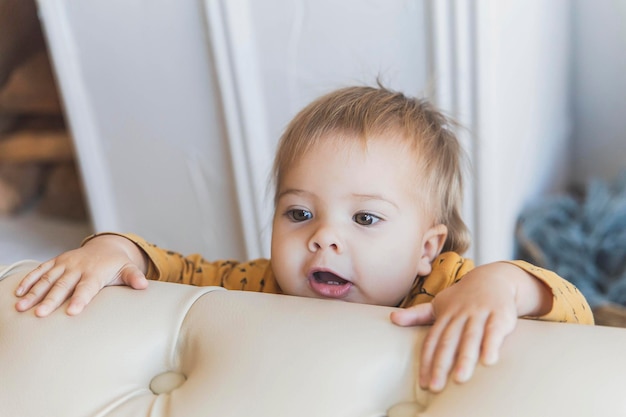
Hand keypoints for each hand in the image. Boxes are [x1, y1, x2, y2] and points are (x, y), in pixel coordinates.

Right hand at [15, 234, 148, 316]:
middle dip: (51, 300)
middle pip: (63, 286)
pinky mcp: (56, 261)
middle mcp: (78, 267)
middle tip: (39, 315)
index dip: (80, 299)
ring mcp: (65, 264)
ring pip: (47, 279)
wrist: (107, 246)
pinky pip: (40, 270)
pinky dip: (29, 280)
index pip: (87, 288)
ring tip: (21, 307)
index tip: (72, 312)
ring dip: (34, 293)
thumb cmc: (117, 265)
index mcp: (95, 272)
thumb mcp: (128, 269)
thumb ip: (133, 277)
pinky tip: (18, 293)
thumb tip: (144, 285)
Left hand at [390, 262, 551, 391]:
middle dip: (441, 364)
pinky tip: (489, 361)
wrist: (492, 278)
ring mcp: (479, 314)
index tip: (423, 383)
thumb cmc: (461, 298)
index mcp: (444, 315)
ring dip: (465, 358)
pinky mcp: (499, 314)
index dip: (427, 362)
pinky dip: (491, 344)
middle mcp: (460, 315)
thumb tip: (392, 318)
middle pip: (449, 341)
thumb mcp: (439, 305)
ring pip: (470, 337)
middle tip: (436, 387)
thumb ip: (417, 315)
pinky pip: (494, 330)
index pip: (432, 340)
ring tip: (460, 379)